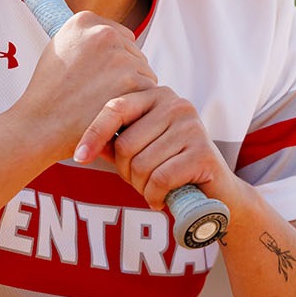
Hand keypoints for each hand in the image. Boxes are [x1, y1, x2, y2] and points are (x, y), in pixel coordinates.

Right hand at [12, 11, 157, 161]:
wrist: (39, 125)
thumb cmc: (47, 94)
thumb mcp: (59, 49)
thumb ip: (86, 39)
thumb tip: (115, 36)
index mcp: (84, 20)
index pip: (121, 36)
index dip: (113, 62)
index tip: (99, 78)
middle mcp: (103, 32)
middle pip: (135, 53)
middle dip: (124, 75)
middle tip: (99, 95)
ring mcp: (119, 55)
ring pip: (144, 72)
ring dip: (132, 91)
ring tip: (103, 104)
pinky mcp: (131, 80)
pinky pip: (148, 91)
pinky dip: (136, 106)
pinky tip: (114, 113)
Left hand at [72, 85, 233, 210]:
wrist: (217, 194)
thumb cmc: (171, 169)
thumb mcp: (140, 151)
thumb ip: (115, 143)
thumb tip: (81, 145)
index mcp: (157, 96)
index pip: (115, 108)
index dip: (93, 134)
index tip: (79, 158)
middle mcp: (177, 104)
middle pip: (126, 144)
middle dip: (126, 172)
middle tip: (140, 183)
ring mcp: (192, 126)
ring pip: (141, 164)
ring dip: (141, 188)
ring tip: (154, 190)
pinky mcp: (203, 152)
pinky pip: (160, 179)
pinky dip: (154, 197)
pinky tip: (161, 200)